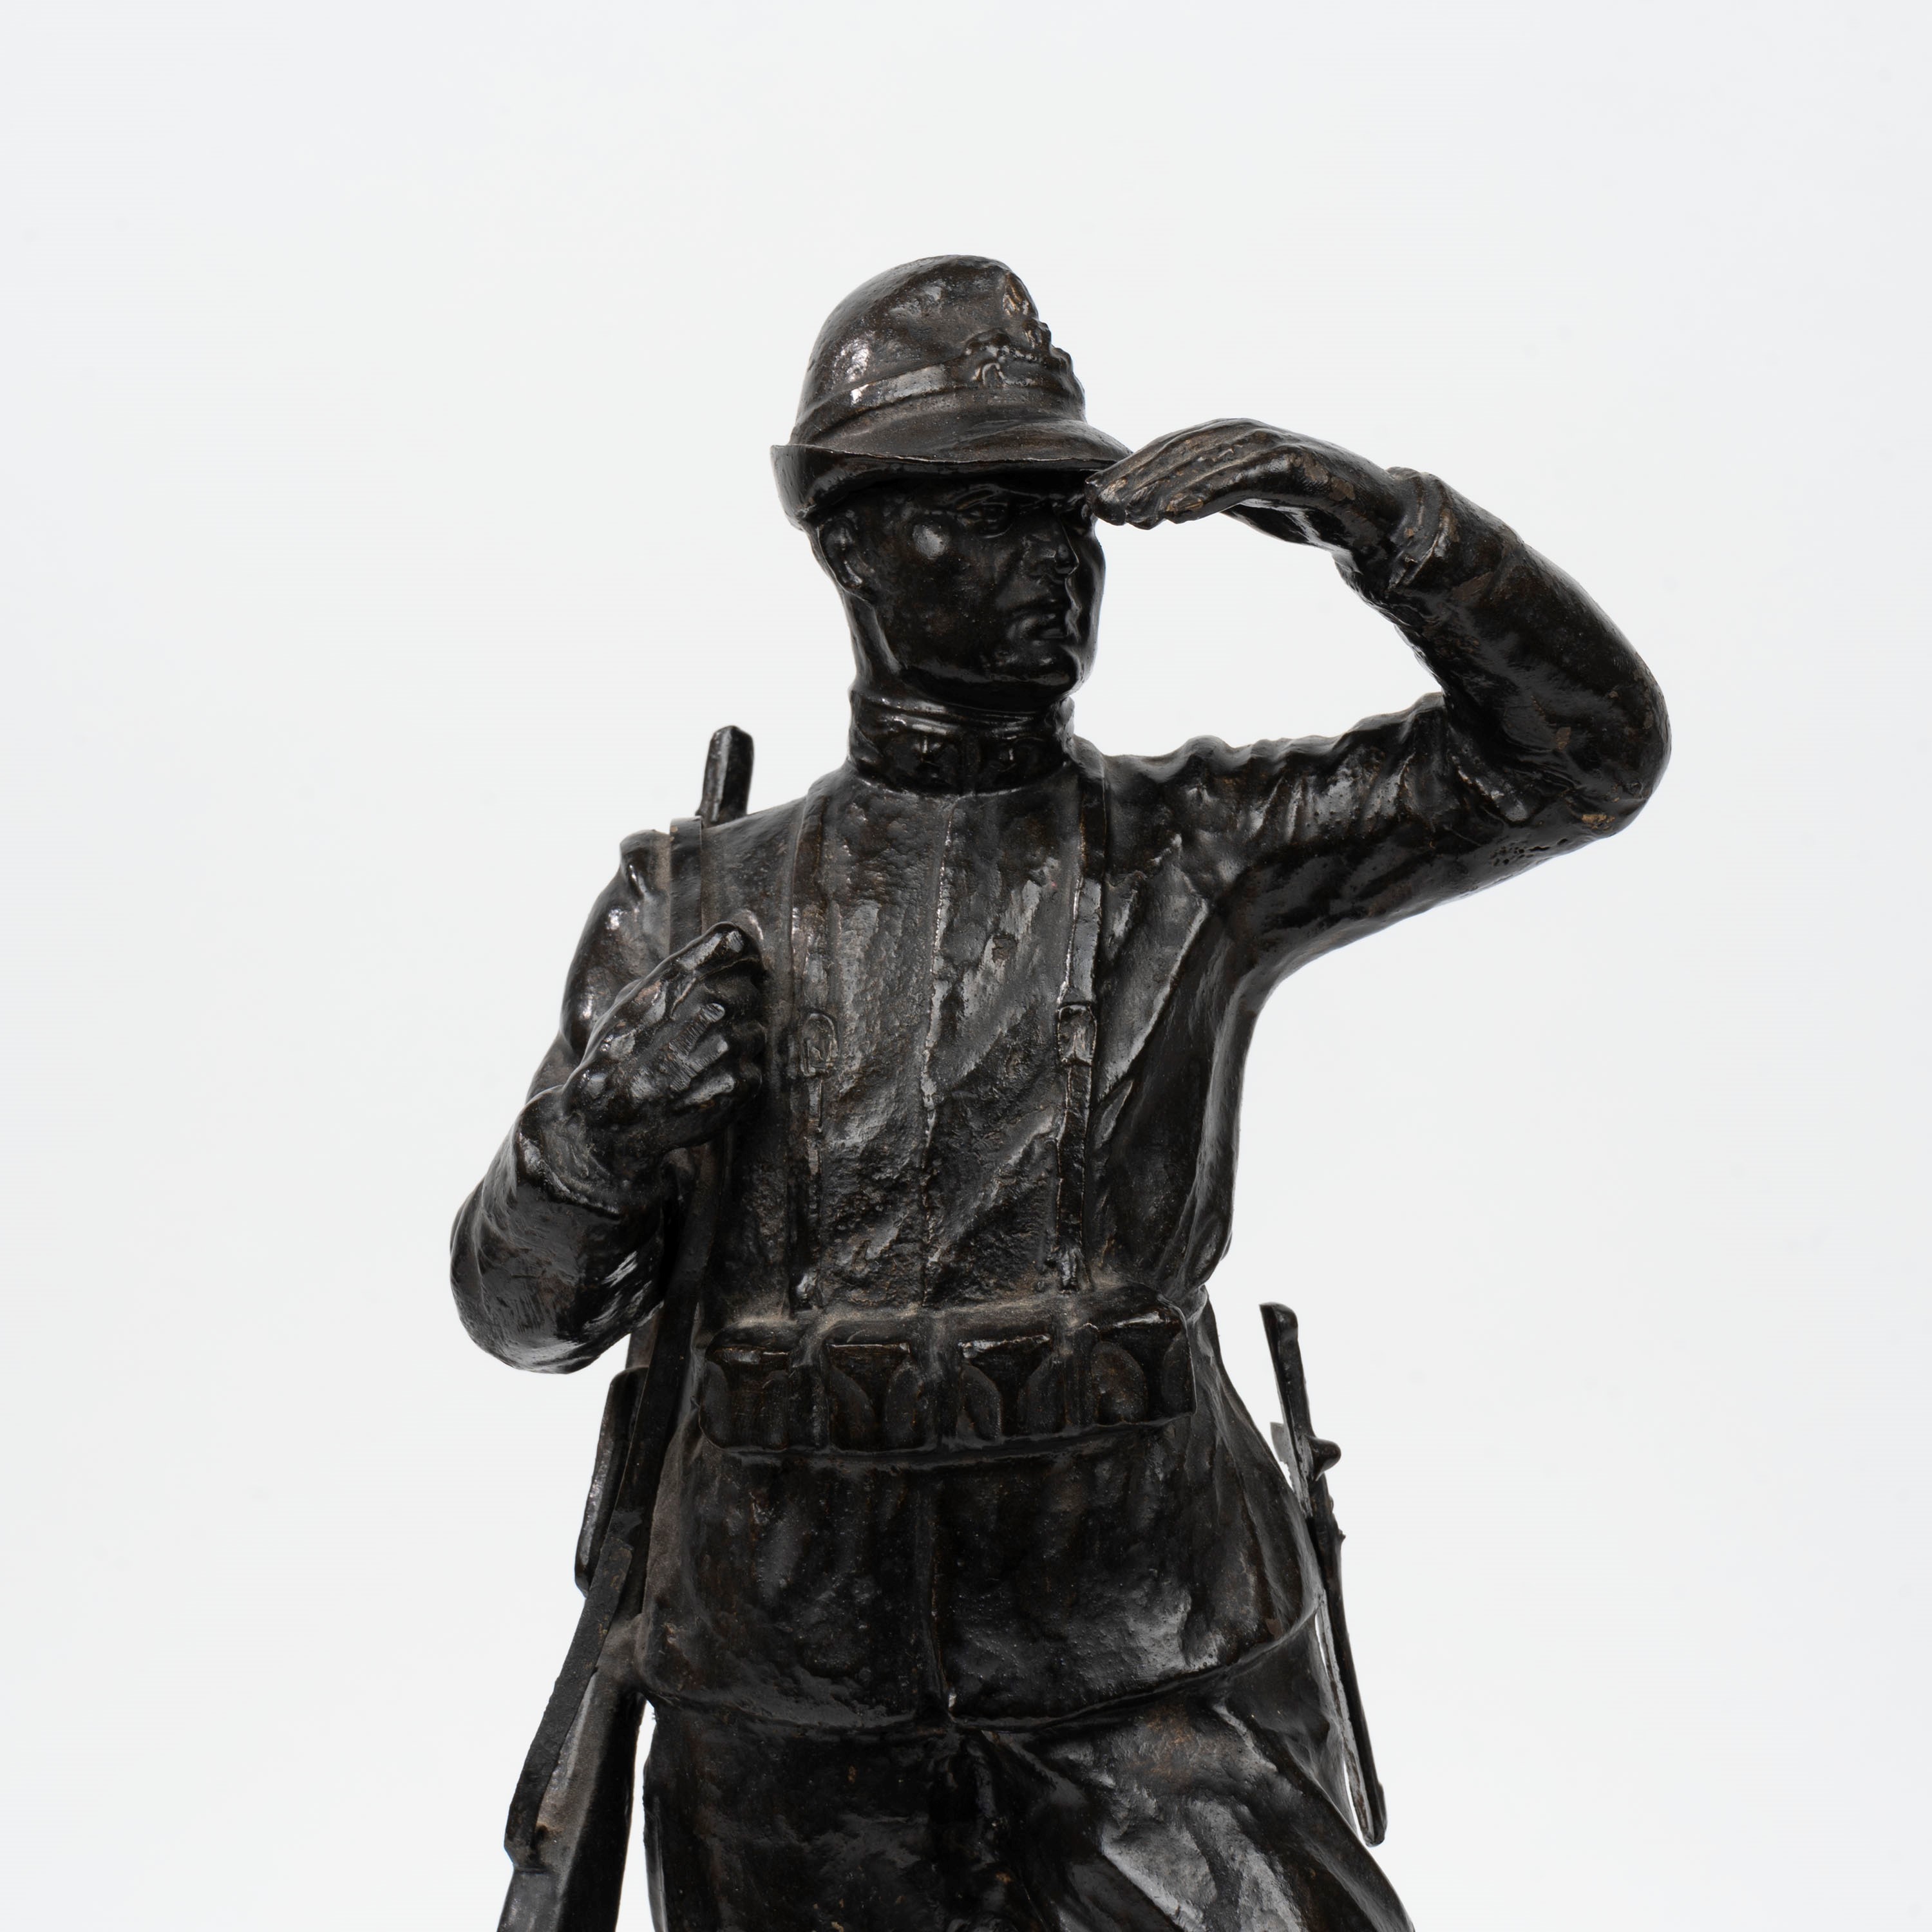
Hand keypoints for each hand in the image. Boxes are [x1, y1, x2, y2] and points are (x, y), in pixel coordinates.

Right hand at [555, 922, 766, 1186]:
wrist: (607, 1119)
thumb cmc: (617, 1055)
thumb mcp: (633, 999)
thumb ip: (680, 969)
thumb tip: (730, 935)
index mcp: (677, 978)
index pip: (735, 943)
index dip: (743, 954)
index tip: (743, 966)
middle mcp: (707, 1005)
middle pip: (751, 989)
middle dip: (736, 1007)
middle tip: (705, 1033)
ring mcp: (725, 1045)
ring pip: (757, 1032)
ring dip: (736, 1047)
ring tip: (698, 1064)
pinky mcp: (737, 1082)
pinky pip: (754, 1072)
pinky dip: (734, 1081)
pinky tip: (703, 1087)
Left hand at [1087, 420, 1402, 557]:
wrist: (1365, 517)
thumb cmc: (1296, 506)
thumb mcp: (1236, 500)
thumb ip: (1195, 495)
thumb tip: (1136, 508)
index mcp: (1227, 438)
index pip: (1167, 451)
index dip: (1128, 472)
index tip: (1093, 500)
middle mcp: (1245, 433)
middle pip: (1179, 451)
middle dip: (1136, 479)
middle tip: (1102, 509)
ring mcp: (1272, 445)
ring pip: (1207, 462)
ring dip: (1164, 488)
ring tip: (1132, 518)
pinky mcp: (1296, 464)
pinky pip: (1244, 477)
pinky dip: (1208, 492)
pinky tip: (1176, 515)